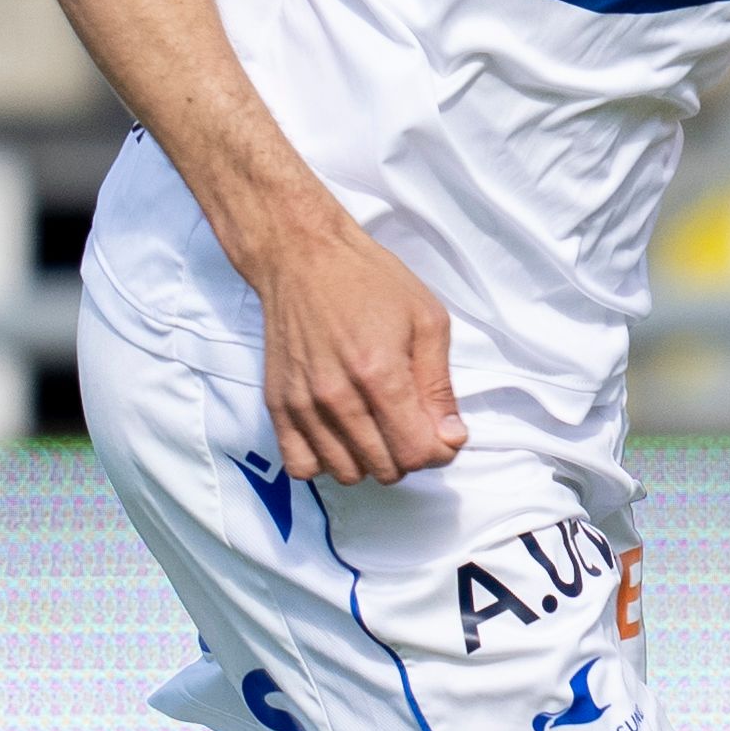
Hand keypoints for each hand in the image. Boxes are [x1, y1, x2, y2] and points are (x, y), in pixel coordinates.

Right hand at [251, 222, 462, 484]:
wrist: (302, 257)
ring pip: (347, 473)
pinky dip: (326, 462)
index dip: (440, 450)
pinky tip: (341, 437)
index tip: (442, 433)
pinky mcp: (277, 405)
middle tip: (410, 423)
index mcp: (379, 374)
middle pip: (386, 468)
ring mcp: (302, 405)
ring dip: (370, 461)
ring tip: (376, 427)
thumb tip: (451, 438)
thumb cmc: (370, 282)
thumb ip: (440, 386)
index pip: (417, 452)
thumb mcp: (427, 321)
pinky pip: (301, 466)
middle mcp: (337, 397)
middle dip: (409, 454)